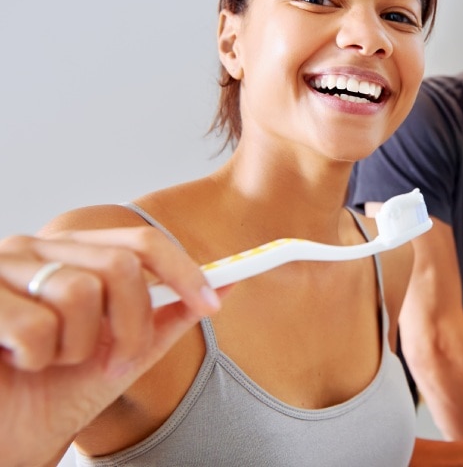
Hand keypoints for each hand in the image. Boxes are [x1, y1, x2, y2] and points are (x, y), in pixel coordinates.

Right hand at [0, 228, 220, 466]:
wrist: (9, 435)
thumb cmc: (58, 389)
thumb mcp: (127, 350)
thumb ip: (170, 315)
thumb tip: (226, 285)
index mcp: (75, 252)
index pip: (143, 241)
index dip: (183, 270)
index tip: (210, 303)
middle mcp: (39, 248)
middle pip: (120, 266)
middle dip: (130, 326)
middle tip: (113, 361)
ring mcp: (2, 267)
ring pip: (78, 293)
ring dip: (76, 347)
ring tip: (51, 360)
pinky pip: (34, 325)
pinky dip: (36, 358)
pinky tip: (19, 362)